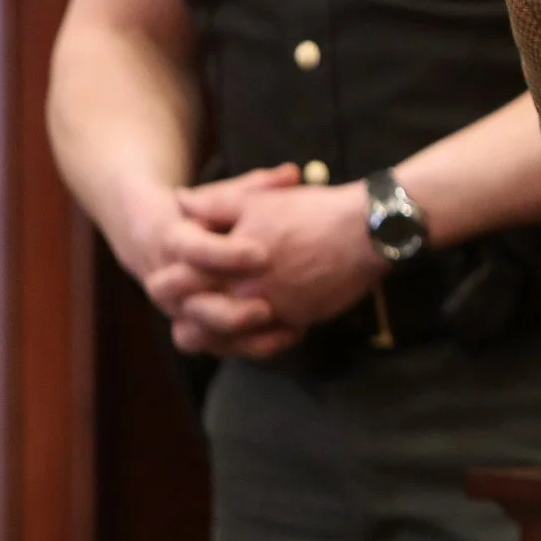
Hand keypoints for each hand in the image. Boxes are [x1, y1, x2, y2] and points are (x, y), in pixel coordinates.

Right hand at [124, 165, 294, 355]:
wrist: (158, 238)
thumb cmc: (201, 213)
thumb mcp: (223, 196)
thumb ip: (256, 187)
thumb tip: (291, 173)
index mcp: (172, 240)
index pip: (192, 250)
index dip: (225, 254)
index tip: (262, 254)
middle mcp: (166, 281)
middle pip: (189, 304)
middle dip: (227, 310)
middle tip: (266, 306)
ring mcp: (178, 309)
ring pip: (198, 335)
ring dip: (240, 337)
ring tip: (284, 326)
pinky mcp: (194, 328)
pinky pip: (216, 347)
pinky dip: (251, 346)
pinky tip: (291, 334)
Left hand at [190, 177, 389, 337]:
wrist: (368, 232)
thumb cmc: (312, 212)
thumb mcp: (257, 200)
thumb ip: (214, 203)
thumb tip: (181, 201)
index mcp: (226, 264)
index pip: (177, 282)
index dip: (172, 278)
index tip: (178, 270)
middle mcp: (245, 294)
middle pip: (195, 318)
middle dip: (189, 310)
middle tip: (191, 302)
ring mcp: (273, 312)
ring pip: (228, 337)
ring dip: (221, 330)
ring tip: (224, 316)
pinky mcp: (298, 321)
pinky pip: (267, 341)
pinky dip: (259, 335)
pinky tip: (262, 320)